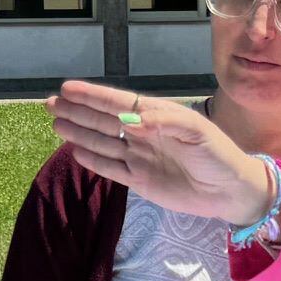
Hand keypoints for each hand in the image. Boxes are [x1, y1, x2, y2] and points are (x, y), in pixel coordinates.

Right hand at [46, 83, 276, 225]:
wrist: (229, 191)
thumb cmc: (218, 155)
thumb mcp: (198, 133)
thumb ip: (165, 122)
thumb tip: (130, 121)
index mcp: (157, 116)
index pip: (118, 102)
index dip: (92, 95)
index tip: (68, 89)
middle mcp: (144, 134)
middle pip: (103, 120)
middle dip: (78, 111)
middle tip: (50, 103)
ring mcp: (139, 157)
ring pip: (102, 142)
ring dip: (79, 133)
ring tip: (56, 124)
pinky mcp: (139, 180)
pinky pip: (111, 167)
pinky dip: (94, 159)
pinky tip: (76, 150)